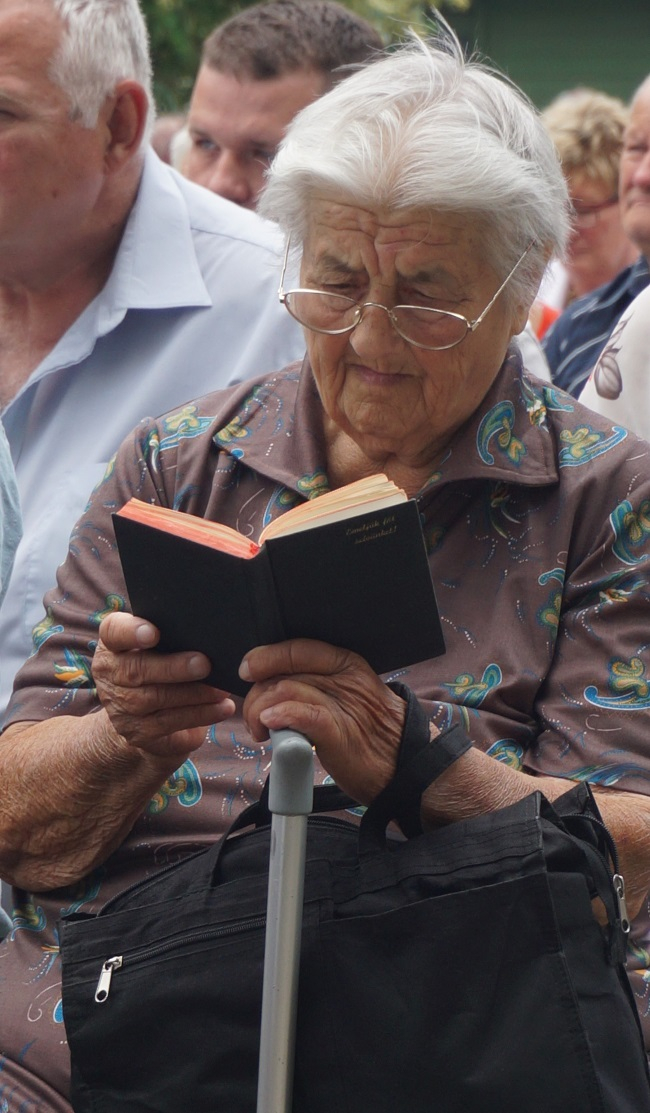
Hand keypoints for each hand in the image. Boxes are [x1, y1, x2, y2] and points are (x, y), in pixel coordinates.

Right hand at [92, 612, 235, 761]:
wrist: (141, 716)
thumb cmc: (159, 665)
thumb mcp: (158, 646)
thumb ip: (173, 634)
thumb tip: (208, 632)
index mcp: (113, 645)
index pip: (113, 631)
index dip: (131, 632)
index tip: (154, 633)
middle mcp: (110, 675)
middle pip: (136, 670)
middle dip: (173, 667)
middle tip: (205, 664)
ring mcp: (120, 707)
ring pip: (156, 699)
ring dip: (194, 693)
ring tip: (221, 688)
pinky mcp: (137, 732)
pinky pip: (170, 723)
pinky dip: (200, 714)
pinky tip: (222, 707)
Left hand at [241, 639, 405, 804]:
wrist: (405, 768)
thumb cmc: (371, 736)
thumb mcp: (349, 698)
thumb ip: (318, 686)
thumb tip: (275, 683)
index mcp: (347, 663)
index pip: (297, 648)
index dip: (266, 657)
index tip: (247, 671)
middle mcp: (345, 678)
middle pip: (285, 671)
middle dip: (257, 693)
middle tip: (254, 718)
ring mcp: (344, 704)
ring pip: (286, 691)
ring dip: (260, 711)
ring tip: (261, 732)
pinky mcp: (341, 732)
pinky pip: (304, 714)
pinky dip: (282, 716)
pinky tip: (269, 724)